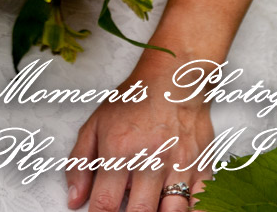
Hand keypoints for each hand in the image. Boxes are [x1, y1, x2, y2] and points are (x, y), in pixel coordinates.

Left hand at [65, 53, 211, 211]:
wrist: (175, 77)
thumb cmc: (136, 100)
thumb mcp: (97, 123)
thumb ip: (80, 163)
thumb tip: (74, 199)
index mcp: (120, 149)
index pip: (105, 203)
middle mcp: (150, 159)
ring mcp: (178, 165)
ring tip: (149, 208)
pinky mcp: (202, 167)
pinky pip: (202, 205)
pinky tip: (177, 211)